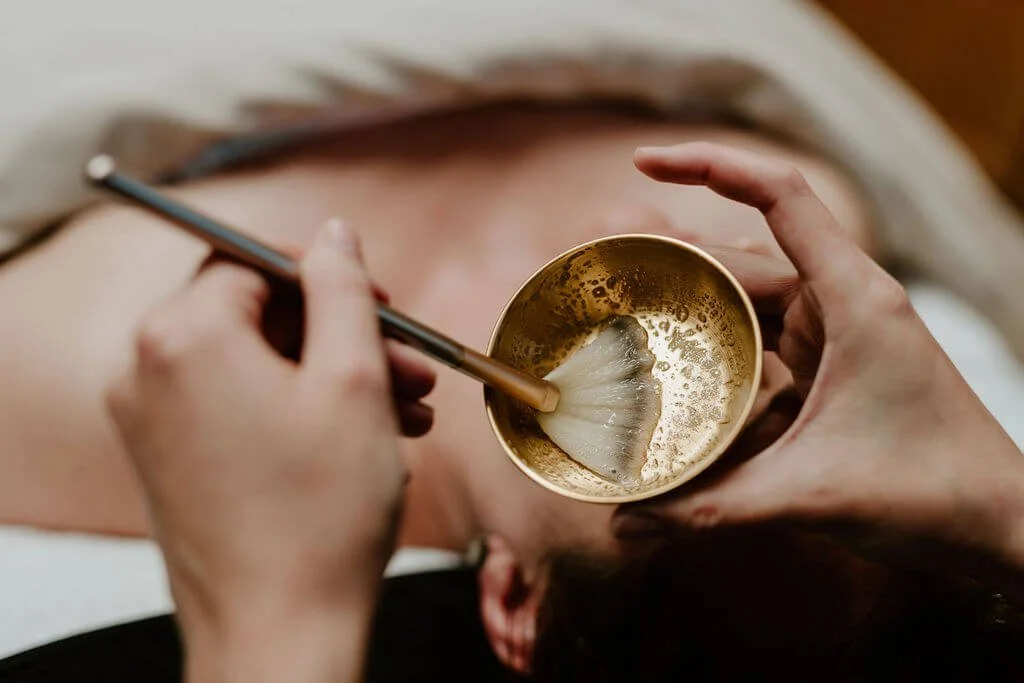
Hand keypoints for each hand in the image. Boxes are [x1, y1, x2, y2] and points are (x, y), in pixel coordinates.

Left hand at [107, 220, 429, 681]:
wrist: (279, 636)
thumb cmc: (320, 513)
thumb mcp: (353, 381)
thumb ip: (343, 290)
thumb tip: (335, 234)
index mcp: (184, 337)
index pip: (250, 260)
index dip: (324, 272)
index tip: (379, 299)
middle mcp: (148, 372)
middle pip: (257, 315)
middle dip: (344, 334)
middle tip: (409, 364)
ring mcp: (152, 421)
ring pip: (256, 364)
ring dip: (334, 376)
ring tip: (407, 410)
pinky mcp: (169, 462)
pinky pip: (239, 406)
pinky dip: (300, 410)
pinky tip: (367, 436)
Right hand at [613, 143, 1023, 593]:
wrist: (996, 528)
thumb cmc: (931, 492)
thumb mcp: (809, 495)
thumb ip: (711, 509)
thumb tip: (623, 522)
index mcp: (851, 298)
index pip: (780, 196)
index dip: (710, 165)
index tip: (642, 162)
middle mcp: (841, 304)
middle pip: (740, 256)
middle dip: (670, 256)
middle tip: (599, 266)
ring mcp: (834, 337)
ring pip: (746, 303)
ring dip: (690, 308)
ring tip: (620, 316)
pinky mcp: (826, 371)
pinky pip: (759, 346)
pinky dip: (717, 355)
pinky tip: (675, 377)